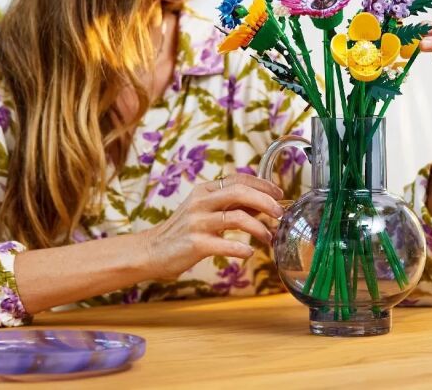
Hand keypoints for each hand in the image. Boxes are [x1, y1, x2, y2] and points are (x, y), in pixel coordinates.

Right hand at [139, 173, 284, 280]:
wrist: (152, 251)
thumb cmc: (182, 232)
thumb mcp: (204, 211)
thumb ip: (230, 205)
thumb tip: (262, 203)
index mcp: (203, 190)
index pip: (238, 179)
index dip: (262, 184)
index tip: (279, 193)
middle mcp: (200, 202)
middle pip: (239, 192)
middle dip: (265, 201)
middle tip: (280, 213)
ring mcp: (197, 222)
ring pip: (236, 217)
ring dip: (259, 228)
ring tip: (268, 238)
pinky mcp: (196, 243)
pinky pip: (226, 244)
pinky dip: (242, 248)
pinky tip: (249, 252)